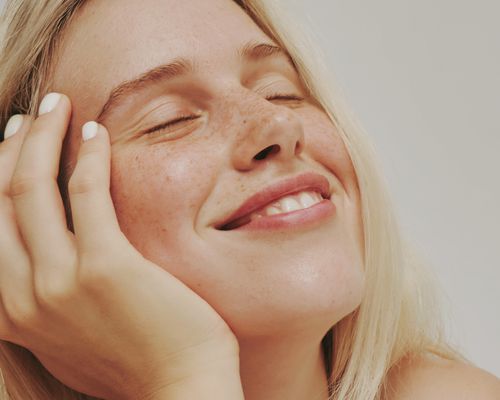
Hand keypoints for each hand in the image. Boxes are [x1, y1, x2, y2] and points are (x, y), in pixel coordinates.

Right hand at [0, 93, 239, 399]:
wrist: (180, 389)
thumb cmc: (136, 358)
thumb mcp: (71, 332)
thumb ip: (49, 296)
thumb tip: (47, 258)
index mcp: (10, 311)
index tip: (15, 144)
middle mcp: (22, 296)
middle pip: (1, 198)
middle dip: (14, 146)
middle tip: (36, 115)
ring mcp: (59, 282)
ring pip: (31, 187)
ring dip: (42, 136)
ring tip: (58, 106)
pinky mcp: (106, 267)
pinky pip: (86, 193)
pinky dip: (88, 155)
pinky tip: (95, 130)